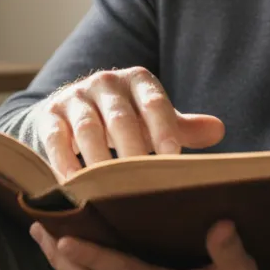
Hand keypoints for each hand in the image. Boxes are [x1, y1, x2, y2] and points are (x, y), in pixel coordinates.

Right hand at [32, 66, 224, 177]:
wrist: (70, 111)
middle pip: (121, 117)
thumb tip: (219, 130)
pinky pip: (56, 140)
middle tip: (142, 181)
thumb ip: (181, 126)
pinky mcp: (50, 117)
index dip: (164, 128)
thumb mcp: (152, 119)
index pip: (154, 102)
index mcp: (138, 80)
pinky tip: (74, 186)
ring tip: (108, 189)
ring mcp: (75, 98)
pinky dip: (64, 163)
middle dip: (132, 149)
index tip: (173, 157)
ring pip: (88, 128)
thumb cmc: (124, 120)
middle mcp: (106, 83)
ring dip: (98, 160)